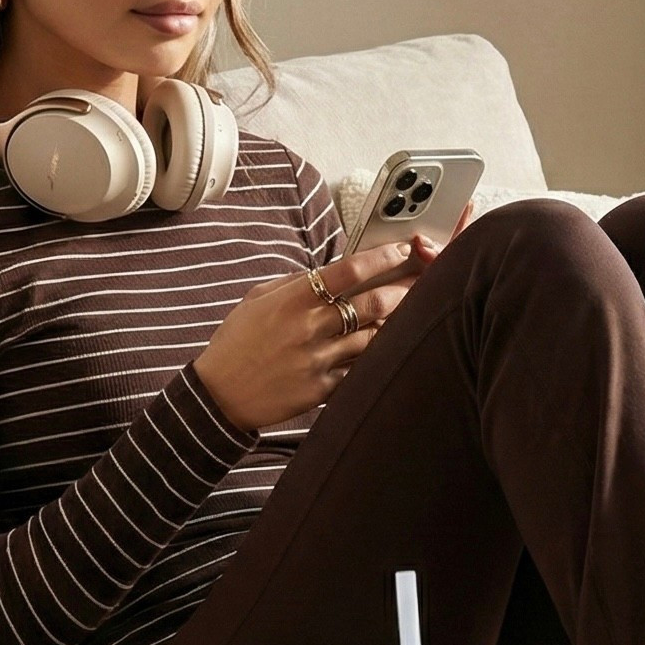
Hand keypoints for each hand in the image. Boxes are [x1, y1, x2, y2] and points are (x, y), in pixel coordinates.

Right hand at [193, 200, 478, 433]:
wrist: (219, 395)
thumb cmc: (236, 343)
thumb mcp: (258, 299)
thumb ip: (296, 283)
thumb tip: (331, 271)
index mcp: (293, 299)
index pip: (348, 271)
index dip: (382, 257)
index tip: (403, 249)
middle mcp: (309, 328)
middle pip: (374, 305)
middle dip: (406, 291)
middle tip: (426, 282)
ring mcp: (319, 360)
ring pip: (375, 339)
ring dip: (397, 326)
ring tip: (415, 315)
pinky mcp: (323, 389)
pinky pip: (361, 371)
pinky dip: (377, 359)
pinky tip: (391, 351)